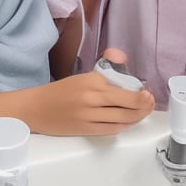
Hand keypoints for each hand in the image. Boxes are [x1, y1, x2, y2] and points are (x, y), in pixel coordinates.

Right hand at [29, 48, 154, 135]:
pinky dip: (124, 126)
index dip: (137, 91)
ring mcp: (89, 115)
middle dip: (143, 104)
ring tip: (144, 111)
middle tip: (150, 102)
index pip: (122, 86)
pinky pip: (112, 129)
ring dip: (138, 116)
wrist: (35, 109)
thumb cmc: (58, 92)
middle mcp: (91, 97)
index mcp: (91, 80)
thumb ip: (104, 68)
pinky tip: (129, 122)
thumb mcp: (81, 76)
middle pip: (127, 103)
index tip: (145, 91)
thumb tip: (119, 56)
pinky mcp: (86, 129)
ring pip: (123, 118)